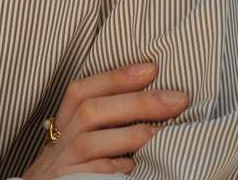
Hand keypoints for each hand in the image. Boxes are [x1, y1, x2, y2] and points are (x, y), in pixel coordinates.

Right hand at [22, 63, 188, 179]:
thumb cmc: (73, 171)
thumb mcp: (82, 142)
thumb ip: (105, 123)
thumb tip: (155, 102)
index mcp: (65, 125)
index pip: (81, 91)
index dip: (115, 77)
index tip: (151, 69)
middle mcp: (59, 141)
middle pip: (91, 110)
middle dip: (136, 102)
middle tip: (177, 100)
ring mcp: (60, 165)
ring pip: (88, 142)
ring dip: (128, 135)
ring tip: (162, 133)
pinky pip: (86, 175)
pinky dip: (110, 169)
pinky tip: (133, 168)